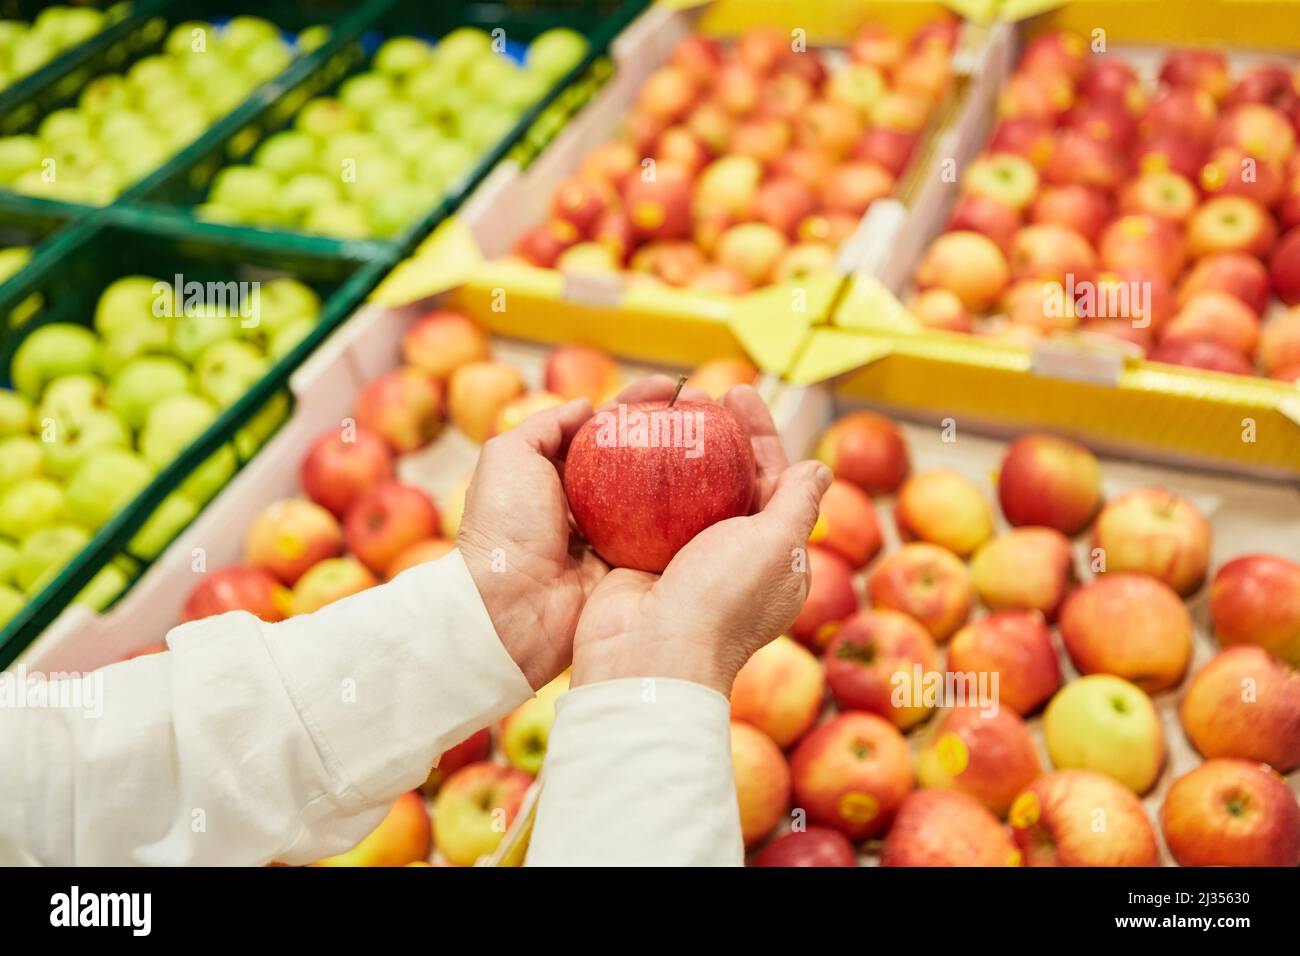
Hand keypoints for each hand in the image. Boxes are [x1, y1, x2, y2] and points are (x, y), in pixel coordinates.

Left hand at [457, 377, 694, 688]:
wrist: (510, 606)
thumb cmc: (505, 527)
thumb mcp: (510, 457)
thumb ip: (546, 425)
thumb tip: (585, 407)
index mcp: (557, 476)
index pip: (606, 431)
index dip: (639, 405)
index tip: (673, 387)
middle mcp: (588, 504)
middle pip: (639, 459)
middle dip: (673, 432)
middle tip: (710, 410)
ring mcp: (611, 537)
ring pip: (658, 497)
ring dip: (689, 470)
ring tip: (724, 442)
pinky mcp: (630, 568)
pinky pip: (665, 538)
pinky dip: (690, 517)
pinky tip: (720, 492)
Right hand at [569, 385, 832, 695]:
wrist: (648, 656)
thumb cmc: (721, 600)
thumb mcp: (776, 545)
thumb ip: (798, 504)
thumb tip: (819, 467)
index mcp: (772, 553)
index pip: (773, 478)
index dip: (760, 434)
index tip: (737, 392)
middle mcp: (730, 554)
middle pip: (726, 478)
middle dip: (715, 433)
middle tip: (697, 393)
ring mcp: (682, 558)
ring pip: (681, 490)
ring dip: (673, 449)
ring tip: (661, 410)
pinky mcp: (640, 559)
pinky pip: (638, 509)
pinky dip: (634, 477)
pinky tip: (624, 445)